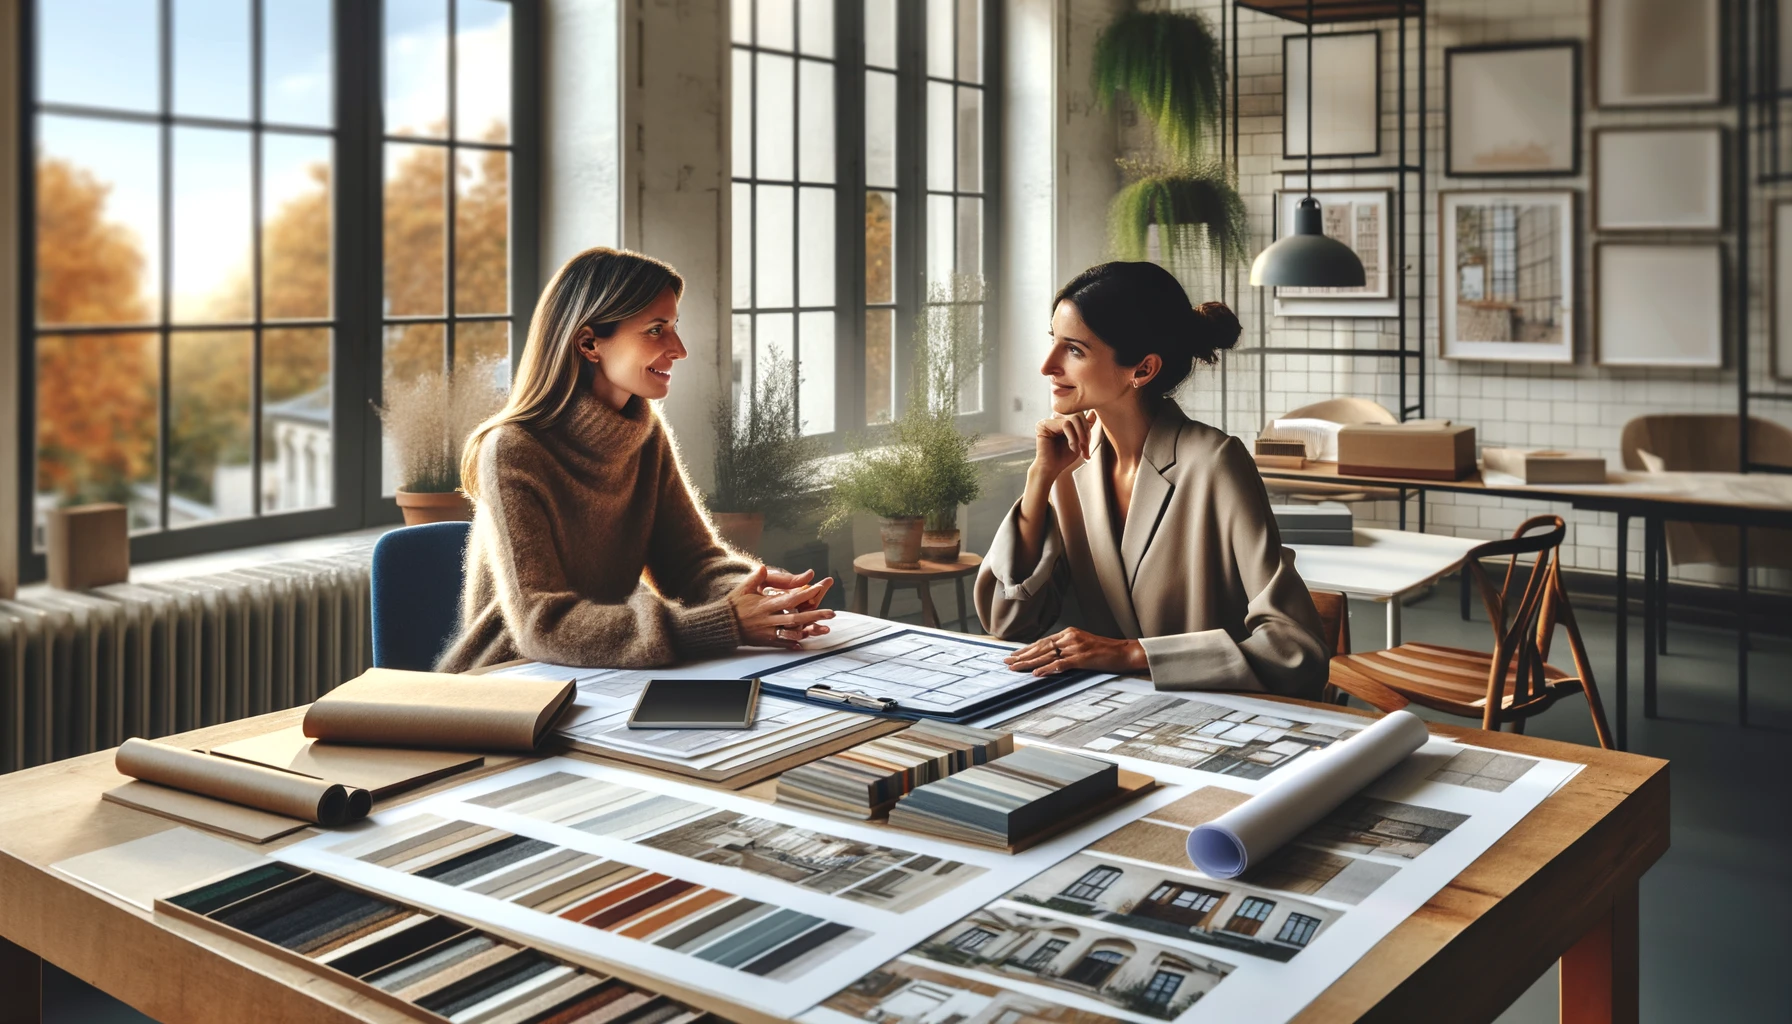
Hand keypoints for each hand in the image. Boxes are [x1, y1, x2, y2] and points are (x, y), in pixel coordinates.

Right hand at [729, 565, 834, 648]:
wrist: (723, 624)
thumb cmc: (734, 604)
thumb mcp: (745, 588)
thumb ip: (757, 577)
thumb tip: (765, 567)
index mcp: (766, 604)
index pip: (790, 599)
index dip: (806, 594)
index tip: (819, 589)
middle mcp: (769, 618)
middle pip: (796, 617)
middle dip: (815, 615)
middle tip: (831, 613)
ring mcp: (767, 631)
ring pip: (791, 631)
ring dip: (808, 630)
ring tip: (823, 629)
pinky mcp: (765, 640)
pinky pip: (781, 642)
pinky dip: (792, 642)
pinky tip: (803, 643)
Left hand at [1004, 627, 1146, 676]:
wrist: (1125, 652)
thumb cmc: (1105, 651)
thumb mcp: (1083, 644)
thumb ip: (1067, 647)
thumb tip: (1051, 657)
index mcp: (1069, 633)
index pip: (1043, 641)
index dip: (1027, 649)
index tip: (1014, 655)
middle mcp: (1069, 637)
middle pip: (1041, 647)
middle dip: (1022, 655)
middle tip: (1007, 661)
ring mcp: (1075, 647)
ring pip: (1047, 656)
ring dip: (1029, 663)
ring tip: (1015, 668)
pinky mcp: (1082, 658)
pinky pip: (1061, 664)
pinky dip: (1047, 669)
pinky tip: (1036, 674)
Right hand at [1032, 411, 1097, 484]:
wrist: (1053, 469)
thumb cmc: (1065, 456)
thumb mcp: (1081, 440)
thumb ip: (1086, 426)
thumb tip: (1094, 412)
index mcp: (1062, 418)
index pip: (1080, 413)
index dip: (1087, 428)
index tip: (1086, 446)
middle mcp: (1055, 417)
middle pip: (1078, 413)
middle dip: (1085, 431)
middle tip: (1084, 447)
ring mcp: (1048, 419)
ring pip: (1074, 418)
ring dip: (1080, 435)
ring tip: (1078, 449)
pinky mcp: (1043, 424)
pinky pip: (1066, 424)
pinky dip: (1072, 437)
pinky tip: (1072, 447)